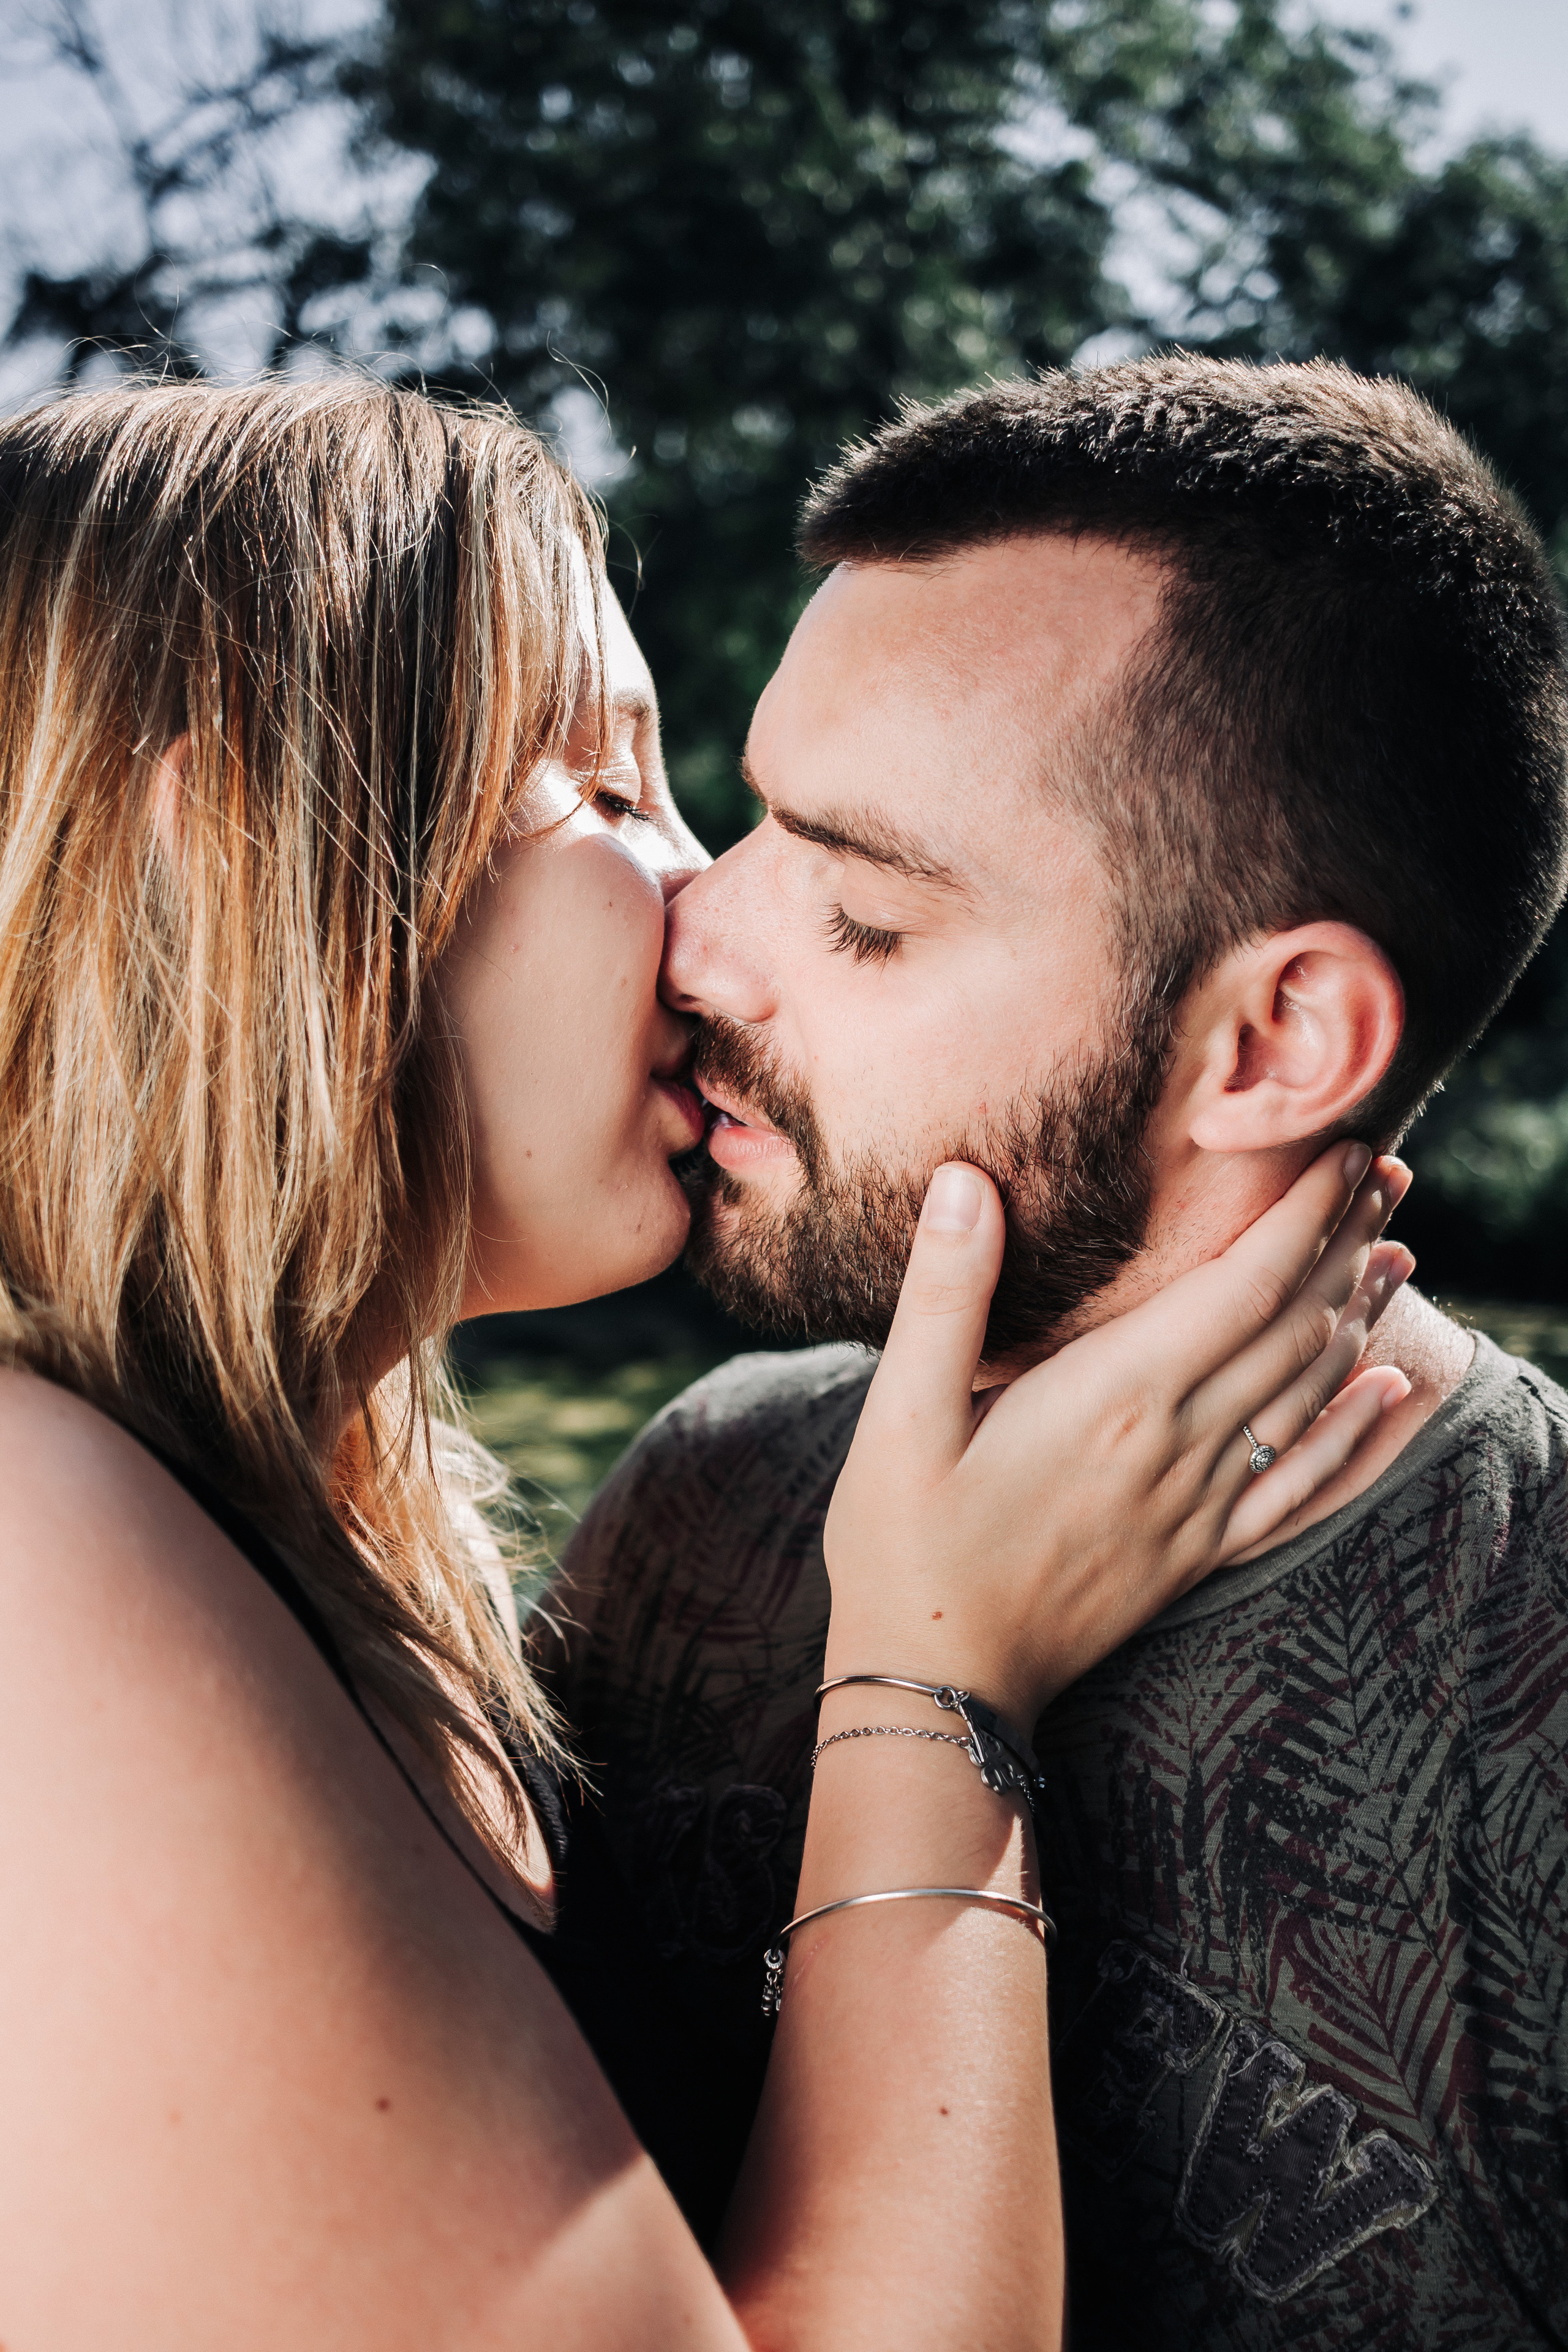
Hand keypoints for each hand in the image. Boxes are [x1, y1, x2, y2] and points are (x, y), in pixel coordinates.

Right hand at [822, 1142, 1413, 1730]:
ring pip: (1307, 1396)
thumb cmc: (903, 1543)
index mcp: (1113, 1399)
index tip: (1342, 1151)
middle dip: (1345, 1244)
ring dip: (1357, 1319)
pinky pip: (1302, 1489)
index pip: (1241, 1285)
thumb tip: (968, 1179)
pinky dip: (1356, 1437)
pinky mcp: (1197, 1556)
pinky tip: (1389, 1394)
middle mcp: (1175, 1448)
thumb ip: (943, 1293)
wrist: (936, 1685)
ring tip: (1392, 1251)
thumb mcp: (898, 1414)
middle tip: (1386, 1173)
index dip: (1303, 1215)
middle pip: (1292, 1329)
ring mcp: (1196, 1509)